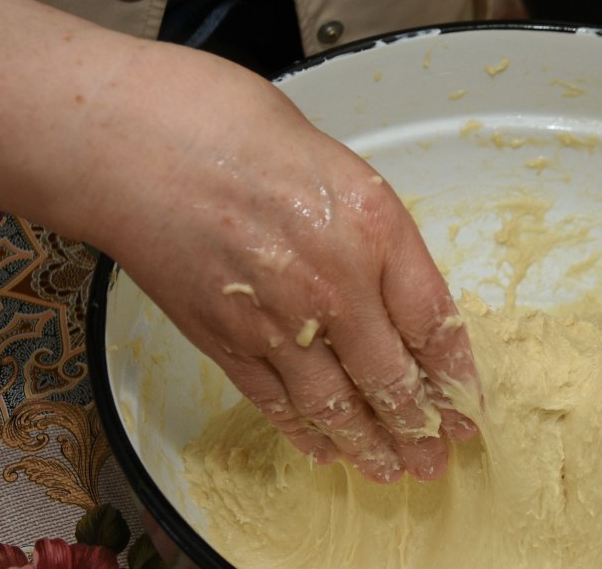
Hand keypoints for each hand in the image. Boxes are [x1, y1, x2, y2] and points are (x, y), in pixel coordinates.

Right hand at [85, 45, 477, 482]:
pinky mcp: (224, 339)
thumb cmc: (235, 131)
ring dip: (368, 444)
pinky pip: (274, 401)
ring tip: (392, 469)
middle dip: (420, 426)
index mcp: (376, 230)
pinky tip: (323, 449)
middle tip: (436, 457)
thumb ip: (378, 239)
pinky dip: (302, 431)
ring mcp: (276, 319)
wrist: (134, 142)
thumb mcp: (343, 168)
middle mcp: (333, 284)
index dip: (455, 375)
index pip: (434, 323)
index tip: (467, 404)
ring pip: (334, 403)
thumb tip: (403, 298)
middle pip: (391, 377)